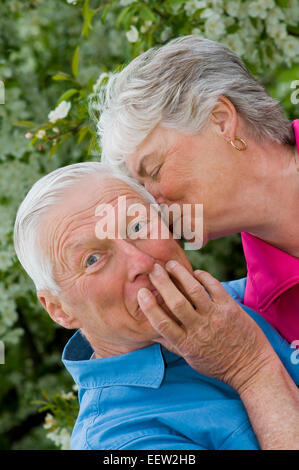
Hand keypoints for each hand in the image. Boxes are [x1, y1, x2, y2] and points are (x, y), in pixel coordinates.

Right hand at [137, 261, 276, 393]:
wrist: (251, 367)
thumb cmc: (217, 364)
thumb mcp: (191, 359)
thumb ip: (172, 344)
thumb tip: (151, 334)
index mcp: (186, 343)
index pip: (161, 323)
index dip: (149, 306)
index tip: (141, 292)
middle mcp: (199, 329)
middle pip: (175, 302)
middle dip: (162, 283)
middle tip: (153, 269)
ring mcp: (215, 317)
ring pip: (193, 290)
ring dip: (180, 274)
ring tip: (170, 265)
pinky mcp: (230, 308)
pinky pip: (214, 286)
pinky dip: (203, 276)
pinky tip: (195, 273)